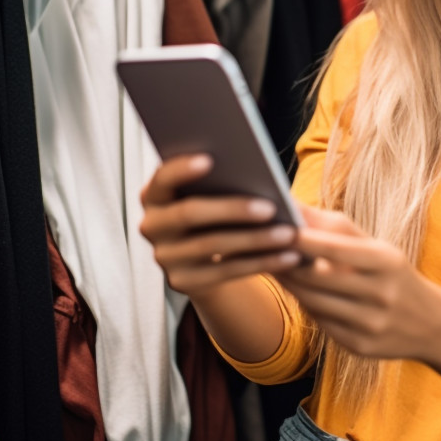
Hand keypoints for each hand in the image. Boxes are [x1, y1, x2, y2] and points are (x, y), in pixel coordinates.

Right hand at [138, 154, 301, 295]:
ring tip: (288, 233)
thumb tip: (256, 170)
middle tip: (270, 207)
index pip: (162, 178)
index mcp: (154, 195)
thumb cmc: (213, 209)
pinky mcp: (182, 282)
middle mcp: (151, 226)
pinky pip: (225, 272)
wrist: (202, 257)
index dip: (181, 169)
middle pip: (189, 213)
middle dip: (232, 209)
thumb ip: (218, 180)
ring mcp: (164, 257)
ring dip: (255, 239)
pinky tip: (288, 257)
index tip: (210, 159)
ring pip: (212, 245)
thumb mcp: (209, 193)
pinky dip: (261, 263)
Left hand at [276, 205, 440, 362]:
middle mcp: (381, 294)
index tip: (279, 228)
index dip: (305, 239)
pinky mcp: (359, 346)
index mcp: (387, 262)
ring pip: (315, 303)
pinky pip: (321, 323)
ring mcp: (371, 324)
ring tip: (272, 266)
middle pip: (319, 279)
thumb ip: (335, 227)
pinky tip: (295, 292)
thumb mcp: (376, 247)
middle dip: (288, 263)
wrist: (432, 324)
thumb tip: (295, 206)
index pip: (338, 249)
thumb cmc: (393, 275)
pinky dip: (305, 306)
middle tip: (263, 248)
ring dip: (290, 285)